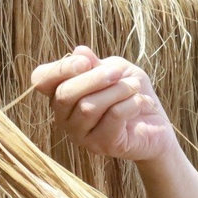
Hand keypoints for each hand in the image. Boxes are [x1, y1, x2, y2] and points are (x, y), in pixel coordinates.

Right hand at [29, 46, 177, 162]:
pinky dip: (130, 103)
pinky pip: (112, 117)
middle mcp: (64, 117)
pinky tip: (140, 102)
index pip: (40, 80)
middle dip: (95, 78)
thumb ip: (96, 63)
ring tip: (134, 87)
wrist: (157, 124)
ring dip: (117, 90)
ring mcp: (80, 135)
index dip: (60, 69)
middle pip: (64, 94)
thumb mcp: (116, 69)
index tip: (86, 62)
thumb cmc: (132, 92)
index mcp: (61, 94)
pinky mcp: (102, 146)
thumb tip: (79, 51)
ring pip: (88, 107)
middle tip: (118, 72)